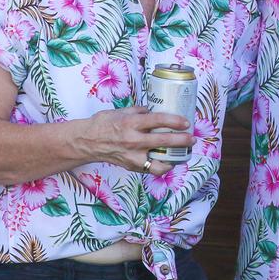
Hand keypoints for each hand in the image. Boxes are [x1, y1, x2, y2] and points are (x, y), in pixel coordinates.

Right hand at [77, 106, 193, 175]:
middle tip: (191, 139)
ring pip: (159, 163)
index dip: (175, 121)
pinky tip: (169, 162)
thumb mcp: (120, 112)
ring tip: (183, 154)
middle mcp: (133, 140)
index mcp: (131, 124)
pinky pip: (151, 169)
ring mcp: (132, 156)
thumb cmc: (103, 124)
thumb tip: (154, 110)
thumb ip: (139, 111)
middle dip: (181, 141)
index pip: (158, 121)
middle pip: (163, 141)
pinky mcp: (131, 166)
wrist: (87, 142)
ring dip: (174, 159)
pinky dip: (161, 167)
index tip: (186, 122)